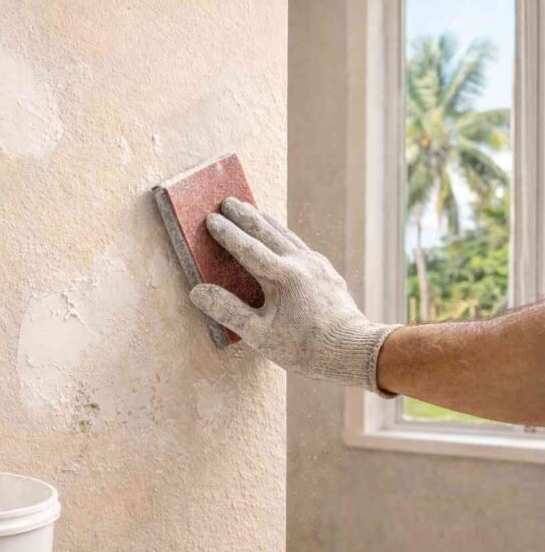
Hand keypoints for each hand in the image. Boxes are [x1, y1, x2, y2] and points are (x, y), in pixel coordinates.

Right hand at [189, 198, 399, 393]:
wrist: (354, 351)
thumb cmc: (305, 348)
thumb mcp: (260, 335)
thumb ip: (228, 310)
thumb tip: (197, 291)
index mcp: (282, 277)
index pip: (247, 248)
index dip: (227, 233)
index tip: (211, 218)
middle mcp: (301, 263)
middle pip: (267, 233)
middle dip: (245, 216)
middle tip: (227, 201)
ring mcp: (317, 265)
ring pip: (286, 235)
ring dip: (266, 222)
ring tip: (252, 210)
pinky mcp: (327, 272)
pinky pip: (300, 246)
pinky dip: (285, 236)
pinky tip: (282, 238)